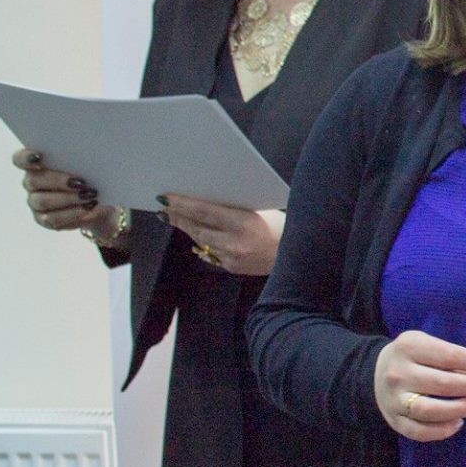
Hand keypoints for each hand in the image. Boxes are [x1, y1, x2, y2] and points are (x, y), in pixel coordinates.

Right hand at [13, 148, 119, 237]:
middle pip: (33, 180)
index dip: (25, 158)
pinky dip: (72, 212)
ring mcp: (35, 202)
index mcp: (36, 163)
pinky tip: (88, 207)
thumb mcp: (90, 164)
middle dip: (58, 181)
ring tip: (90, 196)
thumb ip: (82, 157)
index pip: (19, 159)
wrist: (101, 201)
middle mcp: (31, 182)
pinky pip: (52, 218)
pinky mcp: (44, 219)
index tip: (39, 157)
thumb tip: (90, 153)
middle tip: (81, 182)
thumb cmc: (93, 176)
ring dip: (68, 198)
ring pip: (42, 201)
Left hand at [160, 195, 283, 275]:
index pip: (205, 212)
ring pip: (201, 242)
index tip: (166, 198)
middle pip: (198, 229)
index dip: (183, 205)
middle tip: (165, 207)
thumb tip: (205, 201)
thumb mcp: (260, 211)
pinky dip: (203, 243)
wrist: (300, 256)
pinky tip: (195, 236)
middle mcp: (236, 243)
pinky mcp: (233, 268)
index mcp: (245, 223)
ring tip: (175, 218)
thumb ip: (234, 209)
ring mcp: (233, 259)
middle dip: (179, 217)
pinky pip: (211, 253)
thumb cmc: (282, 227)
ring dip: (188, 229)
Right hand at [373, 330, 465, 441]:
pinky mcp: (394, 420)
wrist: (375, 372)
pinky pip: (418, 431)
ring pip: (430, 410)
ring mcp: (394, 399)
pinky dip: (441, 430)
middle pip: (443, 383)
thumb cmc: (414, 357)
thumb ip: (452, 354)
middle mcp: (399, 373)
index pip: (449, 356)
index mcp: (409, 347)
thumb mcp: (427, 344)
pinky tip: (458, 423)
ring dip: (461, 408)